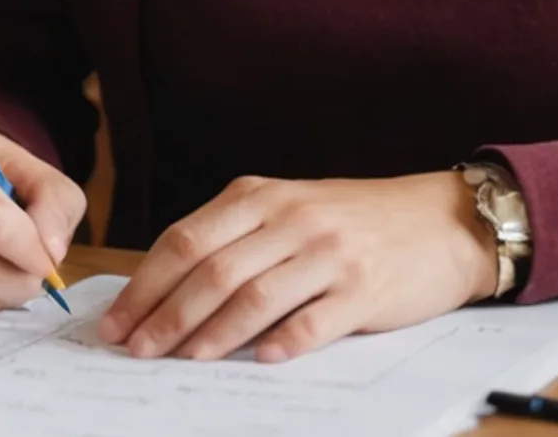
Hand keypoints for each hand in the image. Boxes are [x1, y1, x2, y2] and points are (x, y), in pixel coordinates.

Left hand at [98, 171, 491, 362]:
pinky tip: (258, 360)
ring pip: (254, 295)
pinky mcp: (365, 287)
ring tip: (183, 360)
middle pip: (211, 270)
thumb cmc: (353, 221)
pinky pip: (316, 319)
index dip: (145, 285)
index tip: (118, 322)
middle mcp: (290, 218)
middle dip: (166, 315)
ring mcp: (328, 252)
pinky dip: (283, 341)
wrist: (440, 220)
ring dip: (211, 333)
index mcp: (260, 196)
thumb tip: (166, 291)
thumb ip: (235, 238)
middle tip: (137, 350)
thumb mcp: (288, 209)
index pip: (185, 240)